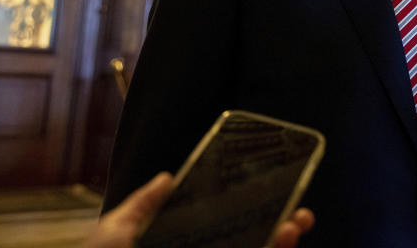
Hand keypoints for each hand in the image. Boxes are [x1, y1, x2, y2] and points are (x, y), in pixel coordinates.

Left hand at [86, 172, 313, 247]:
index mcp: (188, 246)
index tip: (277, 191)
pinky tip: (279, 243)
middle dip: (282, 228)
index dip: (255, 211)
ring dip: (282, 243)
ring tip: (293, 225)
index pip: (229, 228)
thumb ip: (142, 206)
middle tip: (300, 214)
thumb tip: (167, 176)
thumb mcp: (116, 233)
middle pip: (254, 244)